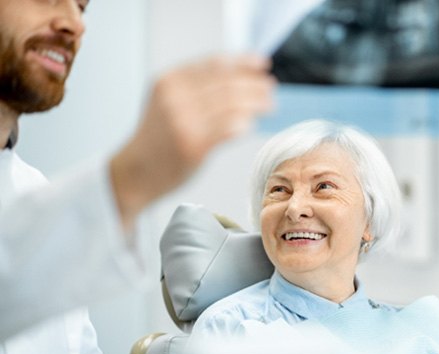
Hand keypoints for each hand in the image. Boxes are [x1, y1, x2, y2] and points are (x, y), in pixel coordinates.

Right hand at [110, 55, 274, 228]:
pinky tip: (250, 124)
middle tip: (270, 89)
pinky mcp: (193, 146)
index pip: (215, 65)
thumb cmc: (157, 138)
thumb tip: (240, 78)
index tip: (262, 65)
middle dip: (255, 85)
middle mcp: (175, 97)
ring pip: (232, 105)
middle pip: (227, 84)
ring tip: (269, 105)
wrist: (135, 171)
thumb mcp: (168, 101)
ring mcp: (184, 122)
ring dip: (256, 104)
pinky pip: (228, 129)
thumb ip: (196, 88)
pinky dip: (244, 124)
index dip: (243, 63)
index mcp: (169, 80)